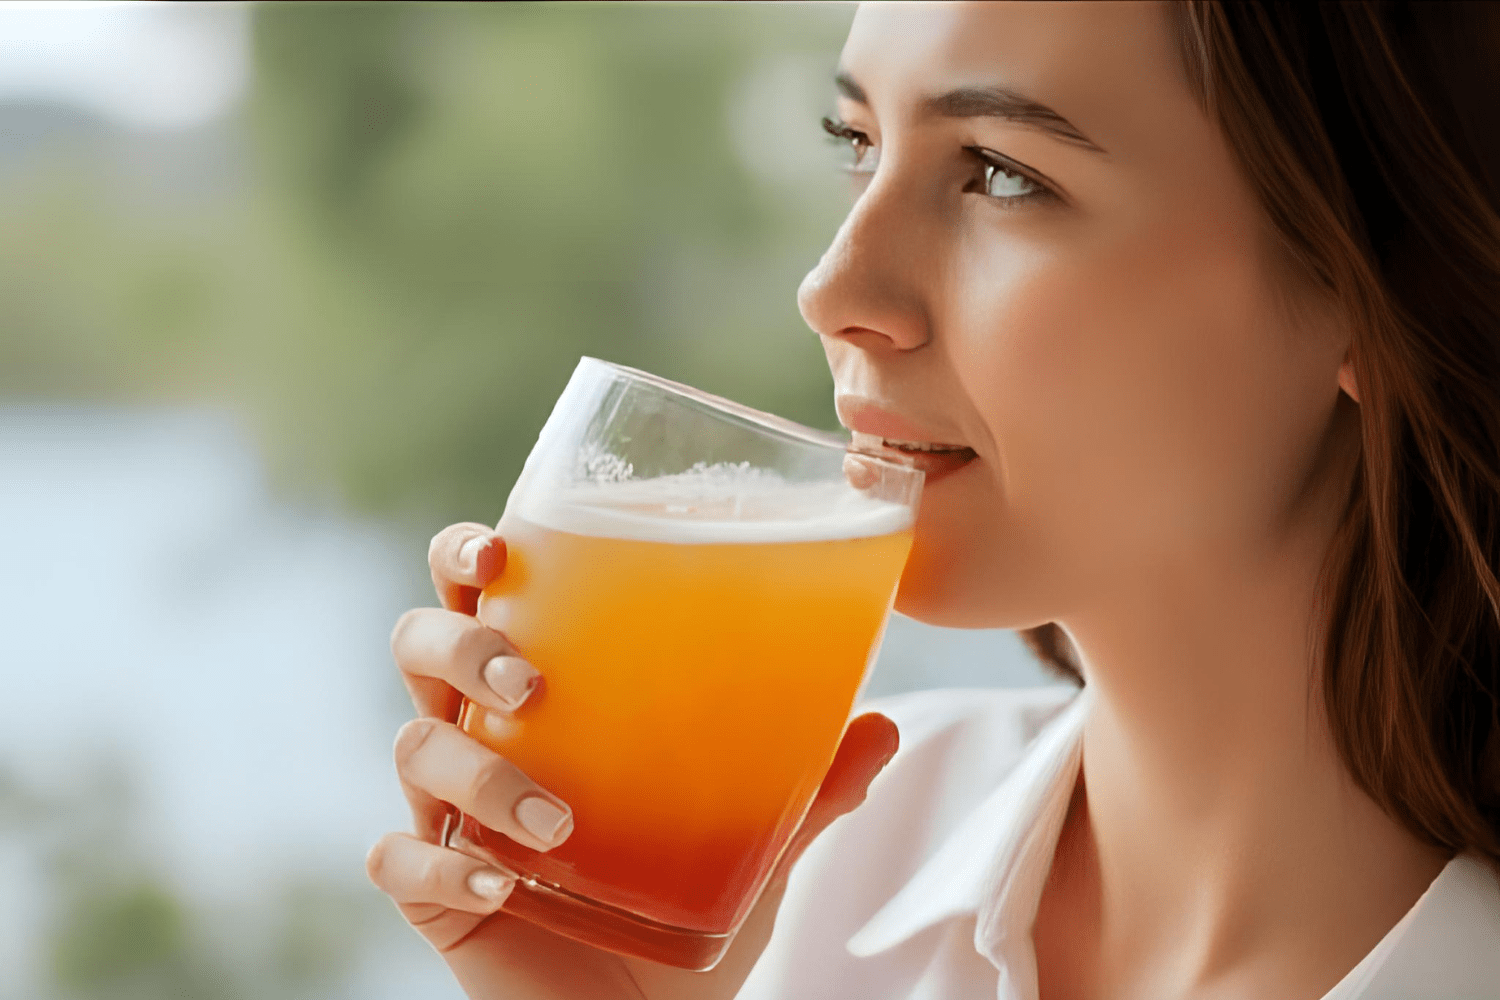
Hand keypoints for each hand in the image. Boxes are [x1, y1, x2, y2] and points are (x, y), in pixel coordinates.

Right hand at [366, 522, 899, 999]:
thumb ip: (812, 787)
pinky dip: (442, 868)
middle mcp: (479, 736)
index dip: (467, 557)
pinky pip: (400, 862)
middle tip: (532, 681)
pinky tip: (500, 883)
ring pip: (414, 749)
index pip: (481, 598)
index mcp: (540, 697)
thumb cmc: (681, 909)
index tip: (501, 549)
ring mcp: (445, 813)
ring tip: (560, 819)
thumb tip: (885, 724)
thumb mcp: (757, 845)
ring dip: (481, 774)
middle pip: (420, 646)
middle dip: (461, 646)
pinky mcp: (433, 892)